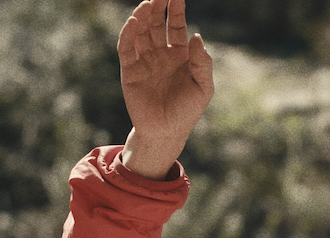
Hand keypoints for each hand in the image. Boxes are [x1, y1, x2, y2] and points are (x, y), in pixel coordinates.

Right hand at [116, 0, 213, 178]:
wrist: (167, 132)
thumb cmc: (188, 111)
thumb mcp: (203, 87)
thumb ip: (203, 62)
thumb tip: (196, 36)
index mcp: (180, 55)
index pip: (176, 26)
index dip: (176, 10)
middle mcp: (160, 54)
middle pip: (157, 24)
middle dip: (158, 9)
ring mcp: (144, 60)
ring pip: (140, 32)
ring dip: (142, 17)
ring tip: (147, 4)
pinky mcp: (129, 70)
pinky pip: (126, 47)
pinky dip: (128, 33)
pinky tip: (134, 22)